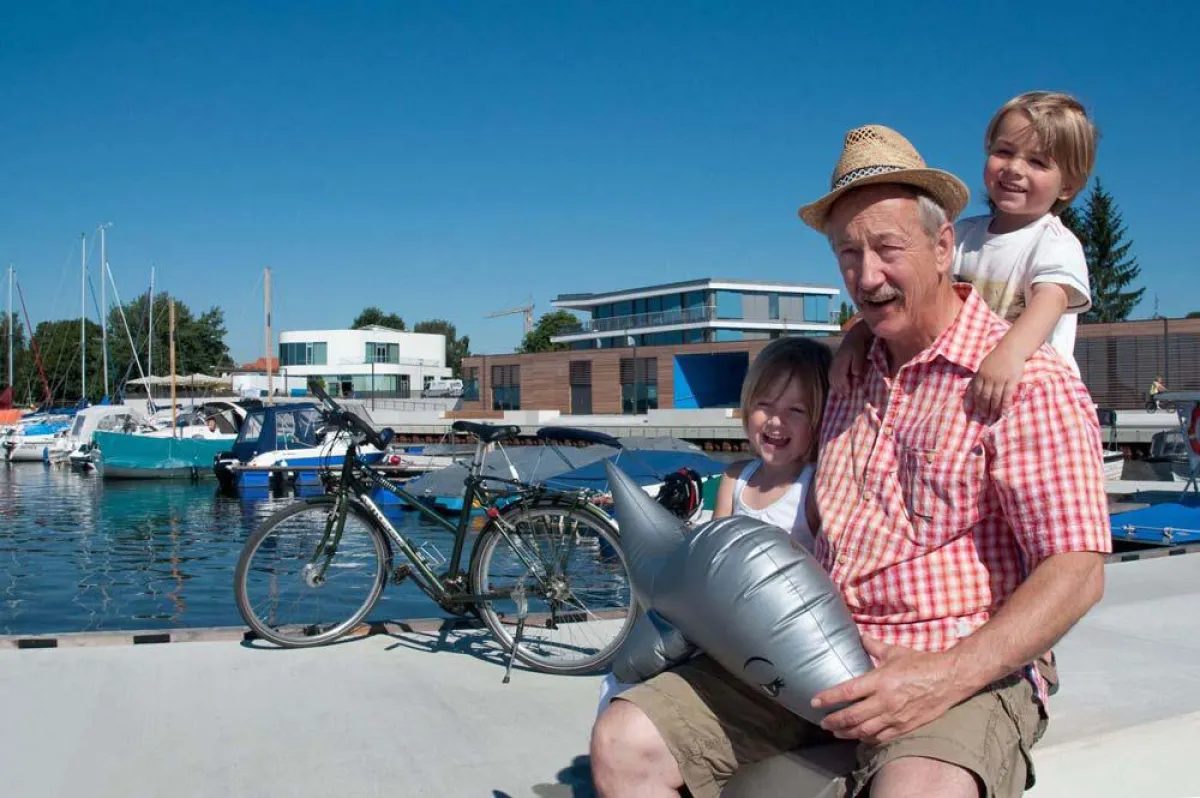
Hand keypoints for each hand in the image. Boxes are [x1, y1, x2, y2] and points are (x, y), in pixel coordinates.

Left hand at [811, 636, 970, 744]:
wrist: (949, 679)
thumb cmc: (922, 663)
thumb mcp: (895, 651)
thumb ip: (874, 645)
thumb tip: (861, 636)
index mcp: (880, 680)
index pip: (847, 692)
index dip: (829, 698)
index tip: (815, 701)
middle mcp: (885, 701)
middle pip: (852, 716)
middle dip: (834, 721)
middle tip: (822, 722)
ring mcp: (895, 716)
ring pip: (864, 731)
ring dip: (847, 733)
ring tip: (836, 731)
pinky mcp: (905, 727)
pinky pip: (881, 738)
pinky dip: (867, 739)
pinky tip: (860, 738)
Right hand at [831, 322, 871, 395]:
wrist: (854, 335)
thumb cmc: (858, 345)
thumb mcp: (859, 354)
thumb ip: (857, 364)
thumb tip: (856, 375)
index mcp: (842, 361)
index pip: (841, 376)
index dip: (844, 385)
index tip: (848, 393)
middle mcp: (836, 362)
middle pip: (835, 378)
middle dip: (839, 388)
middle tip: (844, 397)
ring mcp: (834, 362)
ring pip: (832, 377)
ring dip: (835, 386)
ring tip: (839, 394)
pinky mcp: (834, 362)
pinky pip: (830, 373)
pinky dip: (832, 381)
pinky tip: (834, 386)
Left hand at [971, 344, 1025, 415]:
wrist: (1012, 348)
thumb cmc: (998, 357)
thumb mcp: (984, 365)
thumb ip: (980, 376)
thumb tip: (976, 389)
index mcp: (981, 374)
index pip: (976, 391)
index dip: (976, 402)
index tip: (977, 410)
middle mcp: (989, 378)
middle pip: (985, 396)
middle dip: (984, 408)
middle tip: (984, 417)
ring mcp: (1000, 379)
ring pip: (995, 398)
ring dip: (993, 409)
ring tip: (992, 417)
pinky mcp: (1011, 381)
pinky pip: (1007, 396)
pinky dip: (1004, 405)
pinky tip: (1003, 412)